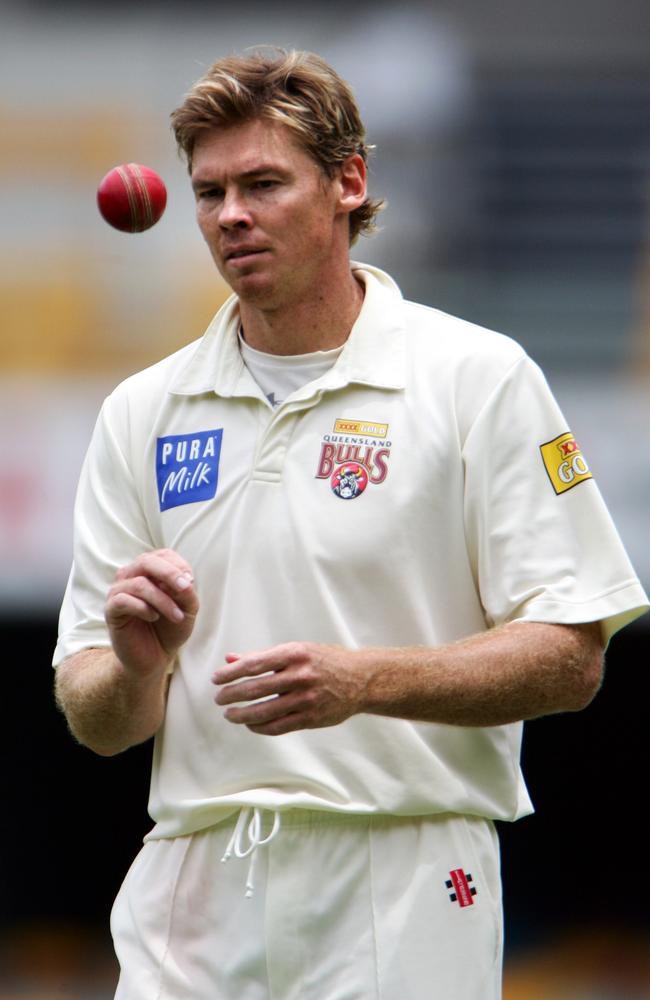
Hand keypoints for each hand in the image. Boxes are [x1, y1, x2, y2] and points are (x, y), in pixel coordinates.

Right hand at [105, 548, 198, 678]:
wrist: (154, 657)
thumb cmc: (170, 629)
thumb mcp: (188, 609)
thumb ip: (187, 592)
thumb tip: (184, 579)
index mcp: (150, 571)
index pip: (163, 555)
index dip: (178, 566)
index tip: (190, 585)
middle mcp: (131, 576)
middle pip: (146, 561)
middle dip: (169, 573)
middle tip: (186, 589)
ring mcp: (118, 592)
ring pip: (138, 583)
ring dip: (163, 600)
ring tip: (177, 616)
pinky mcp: (111, 610)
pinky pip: (123, 600)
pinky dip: (143, 608)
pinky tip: (154, 617)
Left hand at [212, 642, 370, 735]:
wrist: (360, 679)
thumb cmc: (324, 661)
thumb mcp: (296, 650)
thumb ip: (262, 656)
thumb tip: (230, 659)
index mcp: (294, 653)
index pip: (254, 664)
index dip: (231, 673)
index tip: (217, 679)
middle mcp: (300, 675)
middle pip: (255, 689)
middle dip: (231, 695)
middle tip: (218, 698)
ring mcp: (306, 699)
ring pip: (264, 711)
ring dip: (241, 715)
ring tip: (229, 715)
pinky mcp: (311, 718)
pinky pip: (278, 726)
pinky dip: (260, 727)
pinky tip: (250, 724)